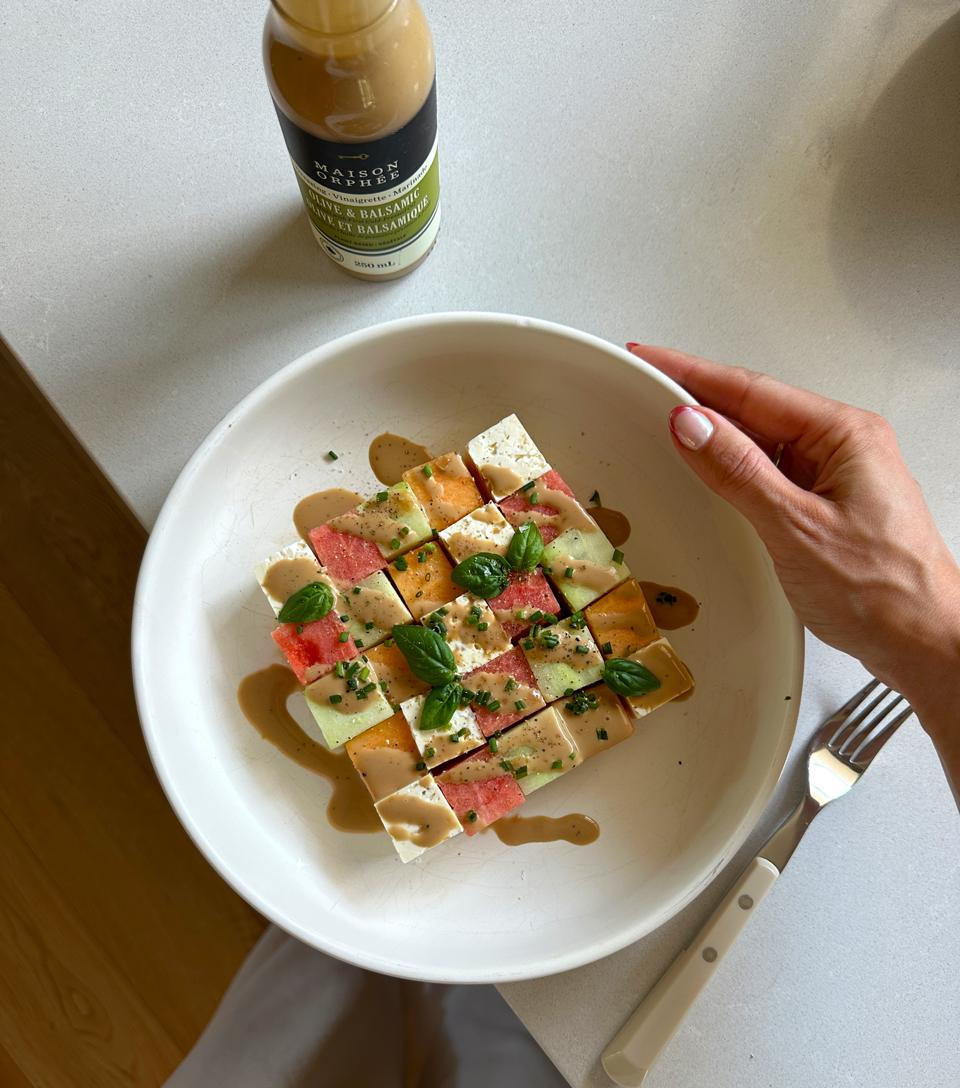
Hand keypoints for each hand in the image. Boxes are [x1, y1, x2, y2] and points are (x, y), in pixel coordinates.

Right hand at [630, 344, 959, 797]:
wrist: (923, 644)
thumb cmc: (883, 592)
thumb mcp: (794, 527)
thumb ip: (738, 471)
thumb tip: (692, 424)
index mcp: (844, 435)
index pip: (752, 390)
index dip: (692, 372)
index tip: (652, 359)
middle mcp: (844, 446)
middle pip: (757, 409)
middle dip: (699, 397)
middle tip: (647, 386)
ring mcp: (838, 475)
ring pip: (763, 441)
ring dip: (717, 435)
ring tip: (667, 427)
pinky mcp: (828, 504)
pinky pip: (772, 471)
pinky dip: (736, 468)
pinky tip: (711, 473)